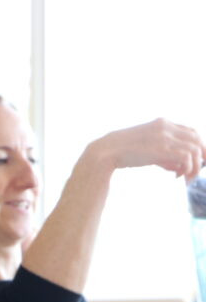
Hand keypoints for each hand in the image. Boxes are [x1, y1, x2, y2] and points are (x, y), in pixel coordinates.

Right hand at [85, 118, 204, 180]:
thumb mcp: (145, 148)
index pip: (190, 131)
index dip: (198, 145)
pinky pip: (187, 158)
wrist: (106, 151)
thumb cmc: (122, 152)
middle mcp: (166, 127)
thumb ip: (163, 155)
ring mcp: (165, 137)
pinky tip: (177, 177)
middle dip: (201, 156)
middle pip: (196, 139)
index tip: (198, 159)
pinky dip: (187, 169)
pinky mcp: (163, 149)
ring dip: (194, 166)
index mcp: (161, 123)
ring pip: (194, 149)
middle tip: (197, 170)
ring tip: (186, 178)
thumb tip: (177, 167)